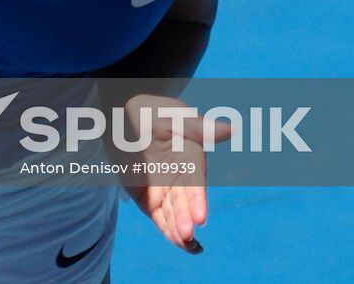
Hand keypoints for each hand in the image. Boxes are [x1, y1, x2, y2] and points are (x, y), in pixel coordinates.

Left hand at [119, 94, 224, 254]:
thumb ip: (198, 127)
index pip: (196, 183)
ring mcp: (165, 188)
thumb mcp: (172, 116)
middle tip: (186, 235)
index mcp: (191, 158)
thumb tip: (230, 129)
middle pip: (186, 202)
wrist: (123, 111)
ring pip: (175, 213)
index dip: (198, 200)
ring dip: (178, 229)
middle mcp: (181, 177)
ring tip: (183, 243)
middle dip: (186, 219)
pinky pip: (159, 216)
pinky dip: (167, 229)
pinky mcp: (147, 196)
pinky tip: (176, 241)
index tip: (199, 217)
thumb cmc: (152, 110)